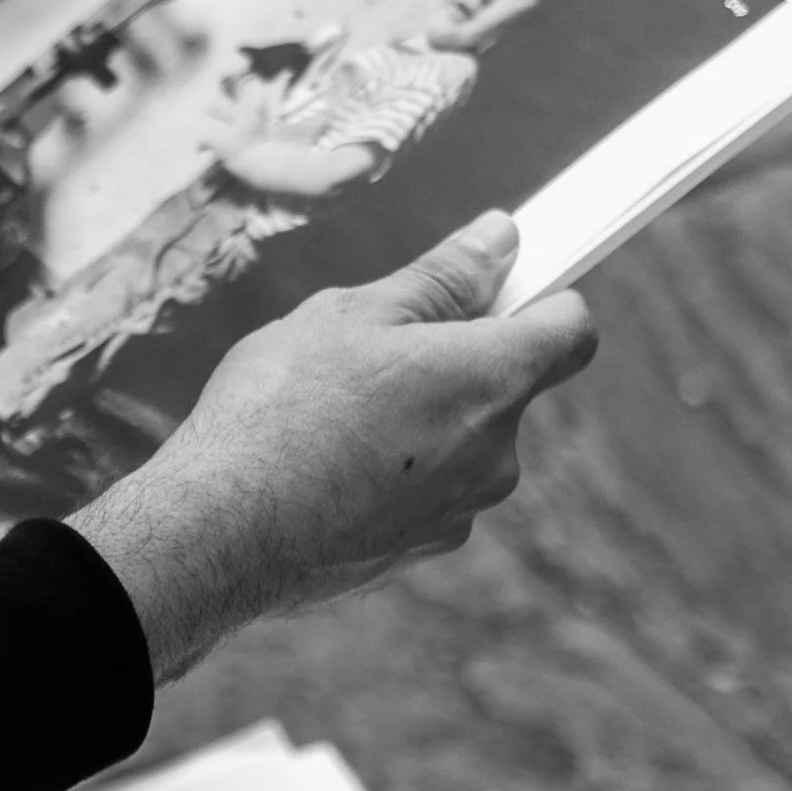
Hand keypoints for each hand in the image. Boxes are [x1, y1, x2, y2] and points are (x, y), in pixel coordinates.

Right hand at [73, 213, 595, 681]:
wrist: (219, 532)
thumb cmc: (279, 409)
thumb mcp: (354, 314)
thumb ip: (442, 278)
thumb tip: (501, 240)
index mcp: (491, 381)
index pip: (572, 331)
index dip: (546, 299)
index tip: (505, 284)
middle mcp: (497, 455)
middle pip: (506, 385)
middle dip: (456, 359)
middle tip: (374, 347)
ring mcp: (463, 511)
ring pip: (462, 440)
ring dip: (422, 417)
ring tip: (335, 410)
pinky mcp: (422, 550)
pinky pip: (428, 489)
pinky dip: (396, 470)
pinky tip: (327, 463)